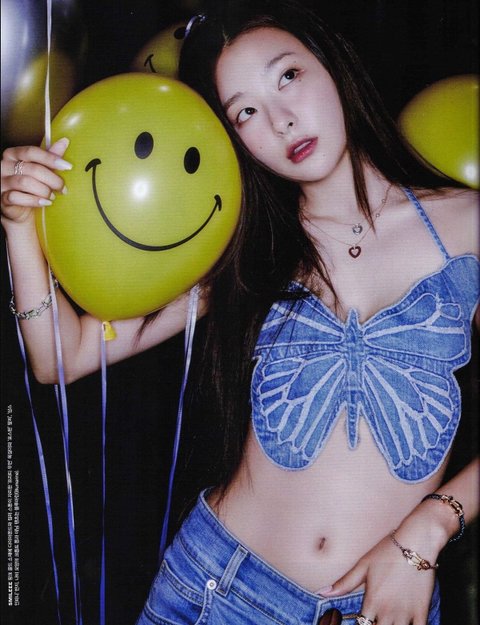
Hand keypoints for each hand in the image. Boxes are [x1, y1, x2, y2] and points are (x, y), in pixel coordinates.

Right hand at [1, 138, 71, 224]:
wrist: (23, 212)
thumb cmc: (32, 189)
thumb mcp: (43, 171)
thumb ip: (50, 157)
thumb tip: (64, 141)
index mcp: (13, 155)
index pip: (31, 152)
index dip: (51, 158)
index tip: (67, 166)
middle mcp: (4, 166)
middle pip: (32, 169)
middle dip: (52, 179)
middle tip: (62, 188)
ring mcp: (1, 182)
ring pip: (25, 182)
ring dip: (44, 191)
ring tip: (52, 196)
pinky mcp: (2, 198)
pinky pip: (16, 197)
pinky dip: (34, 201)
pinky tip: (45, 203)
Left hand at [319, 533, 435, 624]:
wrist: (416, 542)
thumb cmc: (388, 551)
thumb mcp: (363, 565)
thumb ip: (344, 583)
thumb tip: (322, 592)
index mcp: (372, 601)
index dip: (361, 623)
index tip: (364, 619)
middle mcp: (388, 611)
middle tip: (375, 619)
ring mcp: (406, 613)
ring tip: (388, 620)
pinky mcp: (422, 611)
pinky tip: (406, 623)